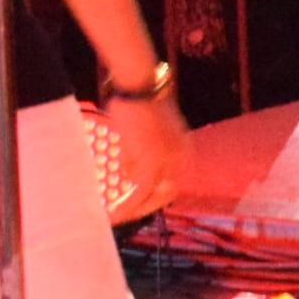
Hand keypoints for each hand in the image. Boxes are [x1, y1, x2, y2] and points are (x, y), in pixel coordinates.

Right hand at [94, 81, 187, 224]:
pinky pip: (140, 193)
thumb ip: (145, 150)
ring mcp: (169, 161)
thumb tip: (129, 169)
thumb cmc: (137, 101)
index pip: (173, 184)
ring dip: (131, 206)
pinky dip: (127, 206)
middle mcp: (182, 157)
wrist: (139, 84)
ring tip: (114, 212)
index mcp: (184, 149)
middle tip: (124, 214)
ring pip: (150, 196)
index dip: (155, 198)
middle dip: (145, 208)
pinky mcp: (153, 162)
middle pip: (166, 195)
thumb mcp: (147, 129)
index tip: (137, 204)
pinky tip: (114, 214)